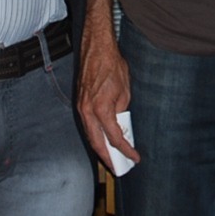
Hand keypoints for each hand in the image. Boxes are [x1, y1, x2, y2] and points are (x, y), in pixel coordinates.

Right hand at [77, 19, 136, 168]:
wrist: (96, 48)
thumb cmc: (112, 65)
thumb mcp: (125, 90)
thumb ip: (122, 110)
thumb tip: (121, 123)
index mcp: (102, 109)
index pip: (115, 138)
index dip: (126, 150)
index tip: (134, 157)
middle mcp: (88, 111)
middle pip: (97, 143)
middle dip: (108, 158)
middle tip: (118, 167)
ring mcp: (81, 107)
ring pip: (90, 135)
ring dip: (100, 148)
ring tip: (111, 158)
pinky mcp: (80, 103)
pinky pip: (87, 125)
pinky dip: (94, 135)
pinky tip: (102, 140)